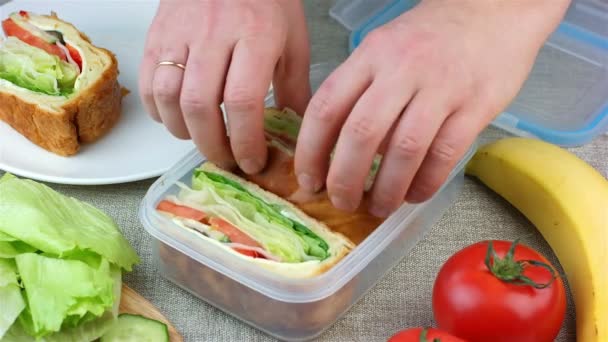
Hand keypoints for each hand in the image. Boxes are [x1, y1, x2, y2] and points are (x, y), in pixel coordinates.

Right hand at [139, 0, 310, 172]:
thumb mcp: (293, 39)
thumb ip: (293, 86)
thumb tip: (296, 132)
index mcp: (255, 35)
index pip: (242, 101)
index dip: (245, 141)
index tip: (252, 161)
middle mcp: (214, 33)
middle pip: (200, 105)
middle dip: (213, 146)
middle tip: (227, 160)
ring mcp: (180, 32)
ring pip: (168, 96)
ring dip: (184, 131)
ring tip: (203, 138)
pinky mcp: (157, 33)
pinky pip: (147, 82)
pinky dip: (159, 111)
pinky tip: (178, 118)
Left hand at [294, 0, 570, 216]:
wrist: (496, 10)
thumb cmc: (433, 35)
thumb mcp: (386, 47)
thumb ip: (360, 88)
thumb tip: (335, 146)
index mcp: (371, 54)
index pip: (326, 106)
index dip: (310, 151)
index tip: (307, 180)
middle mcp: (402, 69)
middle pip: (361, 132)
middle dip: (344, 178)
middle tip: (342, 202)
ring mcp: (442, 87)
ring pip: (404, 149)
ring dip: (386, 189)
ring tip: (378, 206)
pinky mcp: (476, 106)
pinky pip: (444, 155)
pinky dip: (425, 183)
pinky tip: (414, 195)